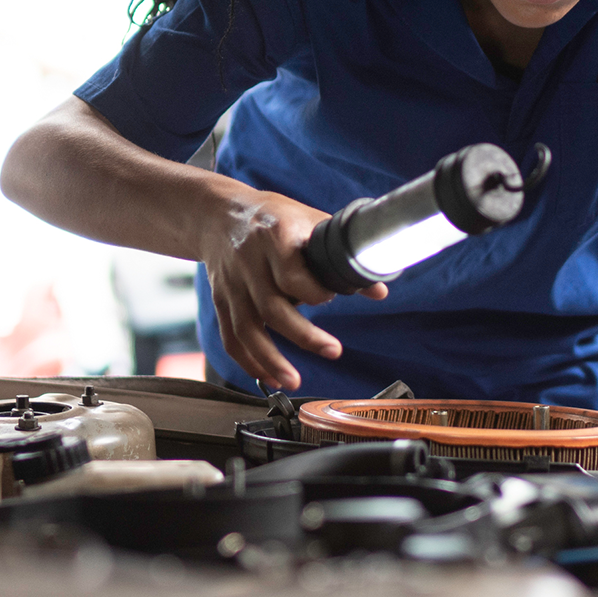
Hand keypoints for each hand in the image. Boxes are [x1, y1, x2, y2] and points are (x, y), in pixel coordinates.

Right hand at [196, 188, 385, 389]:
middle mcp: (249, 262)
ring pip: (248, 329)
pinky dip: (249, 361)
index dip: (315, 292)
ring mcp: (232, 284)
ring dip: (271, 360)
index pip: (292, 274)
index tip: (332, 298)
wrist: (218, 214)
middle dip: (304, 336)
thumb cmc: (272, 217)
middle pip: (272, 307)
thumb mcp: (309, 222)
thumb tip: (379, 290)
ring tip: (295, 382)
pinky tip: (269, 377)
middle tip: (333, 352)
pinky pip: (231, 337)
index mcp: (275, 236)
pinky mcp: (221, 300)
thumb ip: (341, 255)